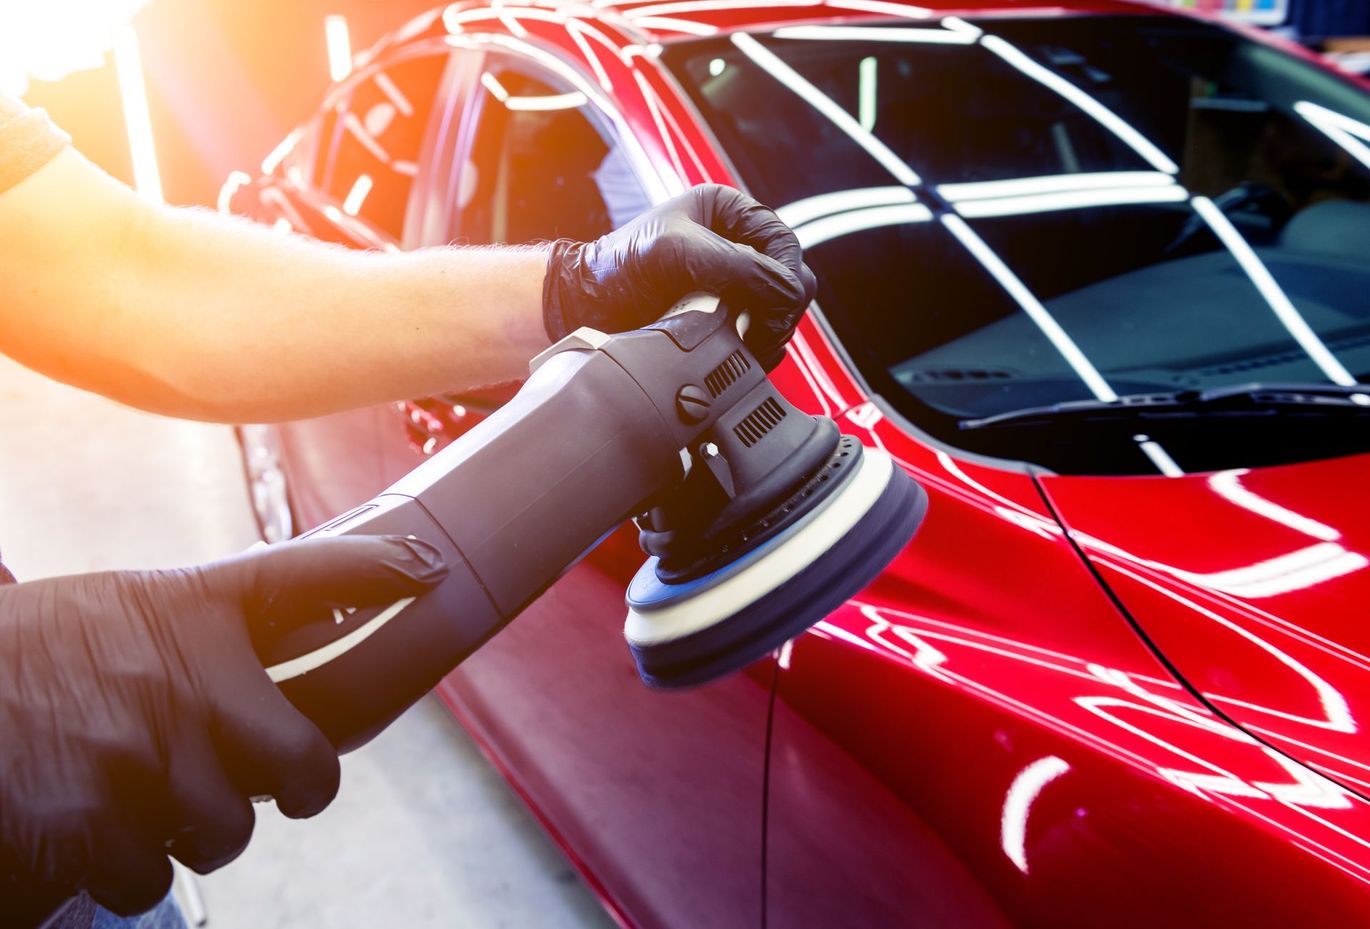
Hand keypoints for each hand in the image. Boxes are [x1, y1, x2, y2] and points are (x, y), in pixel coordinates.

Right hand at [0, 536, 446, 922]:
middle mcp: (187, 679)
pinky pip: (151, 875)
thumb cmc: (16, 664)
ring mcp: (148, 756)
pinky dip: (118, 862)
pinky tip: (72, 820)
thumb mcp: (114, 617)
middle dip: (299, 784)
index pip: (307, 575)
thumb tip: (273, 662)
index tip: (428, 572)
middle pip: (310, 764)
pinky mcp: (98, 827)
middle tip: (271, 781)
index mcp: (187, 611)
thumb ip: (199, 636)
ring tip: (118, 784)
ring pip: (225, 831)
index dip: (379, 573)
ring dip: (186, 825)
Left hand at [543, 184, 816, 368]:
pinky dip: (756, 348)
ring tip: (739, 344)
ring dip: (768, 333)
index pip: (785, 244)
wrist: (586, 308)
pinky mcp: (725, 319)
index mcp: (729, 213)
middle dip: (779, 310)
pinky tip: (734, 352)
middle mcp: (736, 246)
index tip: (774, 306)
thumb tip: (787, 292)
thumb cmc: (619, 266)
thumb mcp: (678, 251)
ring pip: (781, 313)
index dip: (786, 276)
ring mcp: (733, 285)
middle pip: (790, 280)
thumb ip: (737, 265)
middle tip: (754, 333)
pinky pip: (761, 336)